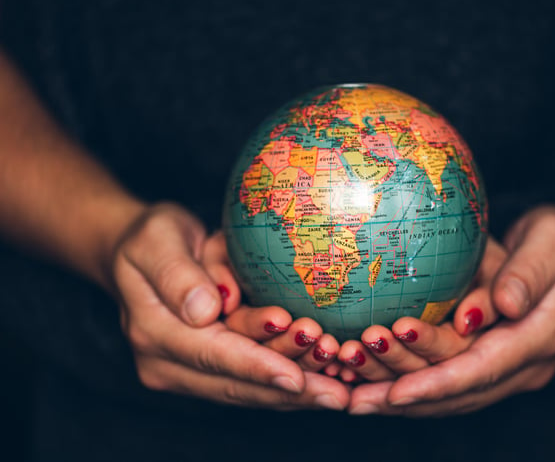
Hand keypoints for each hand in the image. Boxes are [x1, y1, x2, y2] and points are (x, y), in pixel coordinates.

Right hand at [112, 203, 347, 409]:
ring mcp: (185, 372)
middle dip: (288, 389)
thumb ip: (177, 274)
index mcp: (154, 332)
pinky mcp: (206, 371)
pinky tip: (323, 384)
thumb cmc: (152, 239)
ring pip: (248, 390)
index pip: (213, 354)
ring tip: (338, 387)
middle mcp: (166, 363)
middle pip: (236, 383)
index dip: (256, 366)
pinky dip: (286, 384)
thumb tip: (207, 311)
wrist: (139, 255)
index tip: (296, 377)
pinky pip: (250, 381)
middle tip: (337, 392)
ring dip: (294, 392)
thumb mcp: (158, 239)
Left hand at [348, 206, 554, 415]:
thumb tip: (505, 305)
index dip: (438, 383)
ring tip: (353, 395)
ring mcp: (507, 367)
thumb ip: (528, 273)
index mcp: (541, 338)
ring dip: (400, 396)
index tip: (396, 392)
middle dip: (406, 396)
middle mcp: (523, 364)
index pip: (483, 368)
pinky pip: (446, 377)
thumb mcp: (553, 244)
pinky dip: (410, 383)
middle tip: (355, 396)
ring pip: (449, 393)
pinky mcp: (488, 358)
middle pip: (458, 390)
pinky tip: (372, 383)